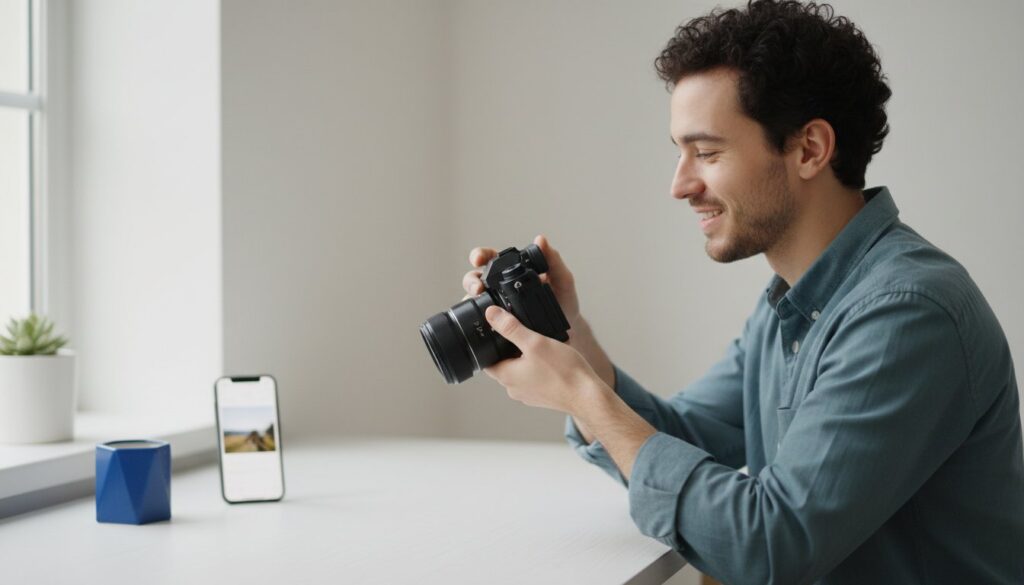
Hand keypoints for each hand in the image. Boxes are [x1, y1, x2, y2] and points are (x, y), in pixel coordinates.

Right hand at [461, 235, 580, 328]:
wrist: (567, 329)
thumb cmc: (564, 300)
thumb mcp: (562, 279)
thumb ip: (553, 259)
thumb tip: (540, 239)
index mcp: (513, 269)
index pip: (491, 258)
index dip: (481, 255)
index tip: (479, 259)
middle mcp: (500, 285)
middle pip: (475, 277)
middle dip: (471, 280)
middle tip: (479, 287)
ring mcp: (497, 304)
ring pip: (474, 298)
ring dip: (471, 298)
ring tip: (480, 301)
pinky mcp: (497, 323)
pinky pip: (481, 319)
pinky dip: (478, 318)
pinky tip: (484, 320)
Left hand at [482, 305, 604, 413]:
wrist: (588, 397)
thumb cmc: (563, 372)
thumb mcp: (535, 342)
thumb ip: (511, 328)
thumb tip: (491, 314)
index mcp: (506, 376)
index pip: (486, 360)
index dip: (488, 344)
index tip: (497, 331)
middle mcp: (513, 389)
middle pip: (503, 364)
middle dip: (509, 349)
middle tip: (522, 334)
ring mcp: (528, 395)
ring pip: (519, 371)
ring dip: (526, 358)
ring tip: (539, 345)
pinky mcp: (541, 397)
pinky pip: (533, 379)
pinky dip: (538, 368)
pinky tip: (551, 360)